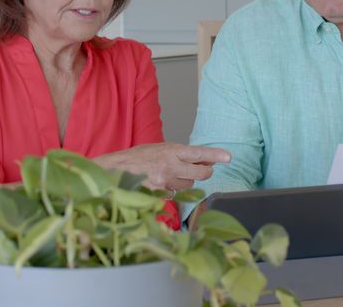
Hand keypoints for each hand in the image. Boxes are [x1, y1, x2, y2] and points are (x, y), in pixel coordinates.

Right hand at [93, 143, 231, 191]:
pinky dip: (174, 189)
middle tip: (205, 169)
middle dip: (205, 171)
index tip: (228, 157)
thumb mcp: (158, 148)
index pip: (199, 153)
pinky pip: (176, 193)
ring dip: (187, 180)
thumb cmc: (135, 158)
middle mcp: (170, 166)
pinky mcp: (160, 194)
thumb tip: (197, 159)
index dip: (215, 155)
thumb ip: (177, 154)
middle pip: (201, 173)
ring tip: (172, 174)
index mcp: (171, 150)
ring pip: (189, 184)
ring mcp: (166, 182)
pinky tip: (163, 183)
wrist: (114, 171)